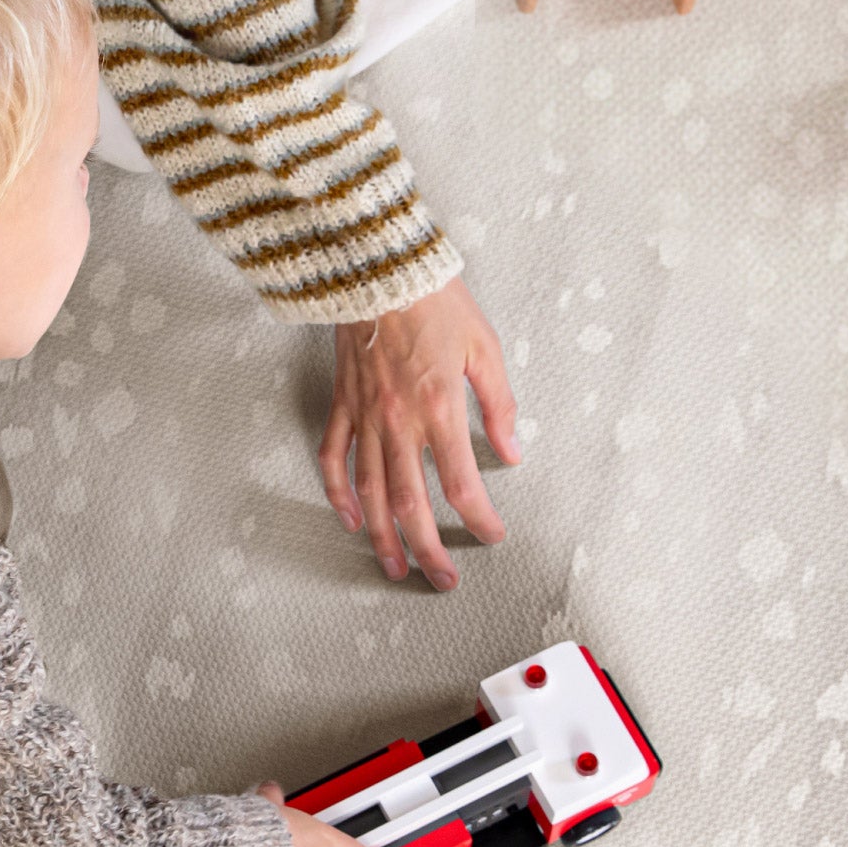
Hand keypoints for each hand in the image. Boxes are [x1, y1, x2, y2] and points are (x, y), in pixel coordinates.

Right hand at [320, 276, 518, 590]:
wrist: (377, 267)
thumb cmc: (433, 301)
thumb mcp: (484, 348)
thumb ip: (499, 405)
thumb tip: (513, 451)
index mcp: (440, 409)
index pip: (461, 484)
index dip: (479, 519)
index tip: (492, 535)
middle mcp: (399, 422)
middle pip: (411, 505)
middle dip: (428, 549)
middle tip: (443, 579)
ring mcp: (365, 417)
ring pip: (371, 493)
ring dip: (383, 537)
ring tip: (395, 567)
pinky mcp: (342, 405)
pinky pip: (334, 459)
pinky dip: (338, 493)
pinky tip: (350, 518)